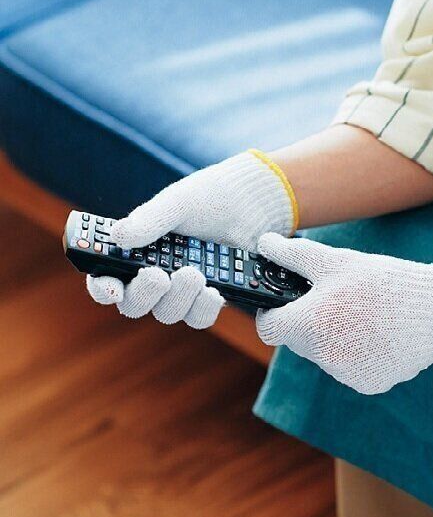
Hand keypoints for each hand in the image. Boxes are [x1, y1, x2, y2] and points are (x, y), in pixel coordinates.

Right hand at [87, 151, 296, 327]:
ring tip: (195, 273)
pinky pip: (199, 317)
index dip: (101, 287)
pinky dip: (204, 307)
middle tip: (159, 275)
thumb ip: (149, 220)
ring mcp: (180, 290)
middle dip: (144, 293)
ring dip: (179, 298)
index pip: (106, 277)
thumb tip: (118, 236)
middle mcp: (154, 276)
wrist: (248, 205)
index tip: (111, 287)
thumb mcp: (177, 203)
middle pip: (134, 304)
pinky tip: (214, 291)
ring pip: (168, 313)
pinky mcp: (206, 298)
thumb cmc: (205, 199)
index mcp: (135, 252)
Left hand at [255, 234, 432, 393]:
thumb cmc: (381, 283)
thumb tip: (265, 243)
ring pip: (324, 353)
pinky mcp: (367, 383)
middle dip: (308, 320)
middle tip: (334, 300)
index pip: (268, 327)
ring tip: (361, 315)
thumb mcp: (333, 262)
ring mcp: (344, 373)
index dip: (273, 312)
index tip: (285, 302)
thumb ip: (292, 255)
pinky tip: (375, 333)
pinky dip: (355, 352)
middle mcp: (321, 356)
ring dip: (332, 337)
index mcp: (307, 325)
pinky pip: (349, 366)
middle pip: (298, 340)